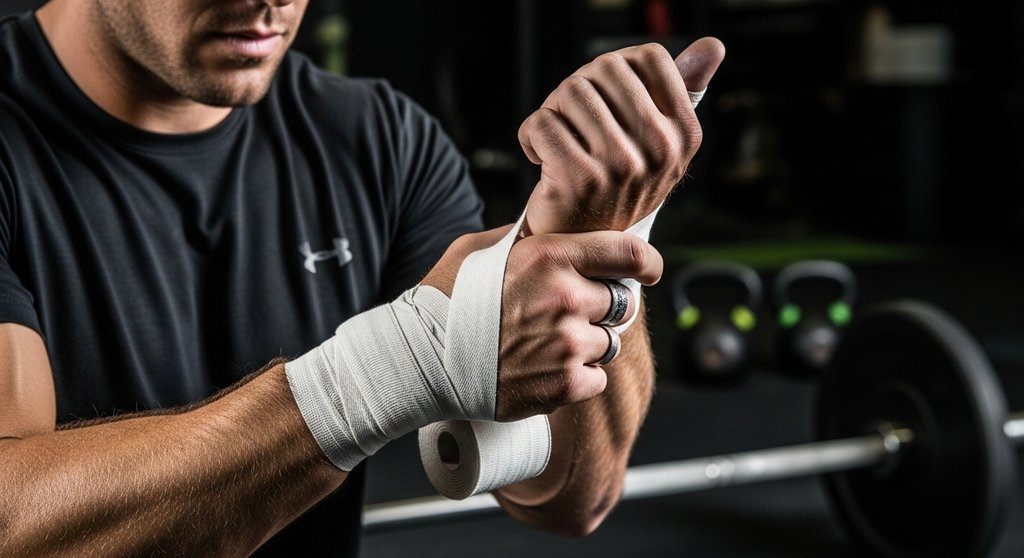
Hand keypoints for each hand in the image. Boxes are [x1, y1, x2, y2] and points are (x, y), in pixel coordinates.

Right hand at [421, 227, 662, 421]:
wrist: (421, 361)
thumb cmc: (445, 302)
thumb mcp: (480, 251)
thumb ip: (528, 238)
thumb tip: (558, 228)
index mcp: (549, 255)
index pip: (628, 253)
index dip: (646, 262)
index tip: (648, 270)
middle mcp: (565, 296)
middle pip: (622, 302)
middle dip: (602, 308)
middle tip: (569, 315)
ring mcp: (568, 343)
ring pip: (609, 342)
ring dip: (589, 344)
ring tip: (548, 345)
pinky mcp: (565, 383)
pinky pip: (596, 378)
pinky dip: (578, 378)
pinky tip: (545, 370)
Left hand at [519, 37, 725, 235]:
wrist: (583, 246)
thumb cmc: (617, 184)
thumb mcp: (659, 142)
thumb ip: (683, 90)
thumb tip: (712, 46)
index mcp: (685, 134)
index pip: (647, 58)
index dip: (614, 72)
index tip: (606, 103)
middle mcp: (660, 151)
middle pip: (604, 67)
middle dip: (579, 89)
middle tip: (574, 124)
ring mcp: (621, 166)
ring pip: (569, 91)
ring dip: (553, 112)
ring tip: (560, 142)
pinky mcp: (579, 179)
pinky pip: (541, 122)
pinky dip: (530, 136)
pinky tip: (541, 157)